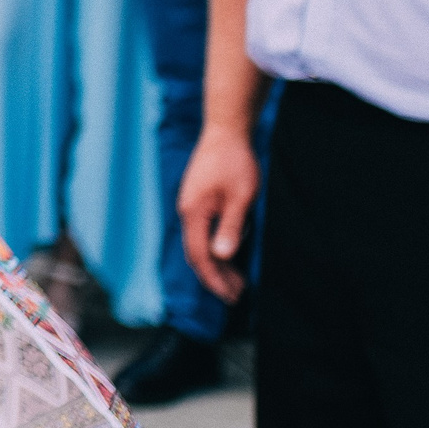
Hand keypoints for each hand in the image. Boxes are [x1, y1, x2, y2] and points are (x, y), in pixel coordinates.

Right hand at [177, 123, 259, 303]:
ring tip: (237, 280)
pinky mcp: (198, 199)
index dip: (215, 279)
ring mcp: (191, 205)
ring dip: (217, 263)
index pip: (200, 256)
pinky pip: (203, 231)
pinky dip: (216, 247)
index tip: (231, 297)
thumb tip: (222, 256)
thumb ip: (231, 227)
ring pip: (200, 242)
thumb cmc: (236, 162)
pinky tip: (230, 252)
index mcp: (194, 213)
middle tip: (237, 295)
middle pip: (197, 253)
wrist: (226, 130)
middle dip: (216, 276)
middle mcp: (187, 211)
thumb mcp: (241, 197)